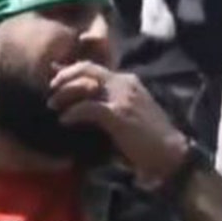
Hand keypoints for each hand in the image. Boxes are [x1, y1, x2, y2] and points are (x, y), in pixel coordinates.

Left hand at [48, 62, 189, 183]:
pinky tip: (64, 120)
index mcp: (127, 81)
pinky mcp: (118, 113)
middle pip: (86, 68)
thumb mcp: (129, 112)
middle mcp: (124, 82)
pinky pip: (88, 107)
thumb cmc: (149, 138)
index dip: (72, 71)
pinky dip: (72, 112)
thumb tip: (81, 104)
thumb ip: (109, 103)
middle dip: (64, 76)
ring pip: (84, 83)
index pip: (94, 68)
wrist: (171, 153)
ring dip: (64, 93)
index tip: (56, 80)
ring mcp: (122, 96)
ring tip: (53, 105)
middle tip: (51, 90)